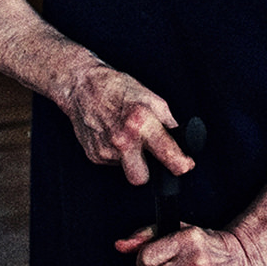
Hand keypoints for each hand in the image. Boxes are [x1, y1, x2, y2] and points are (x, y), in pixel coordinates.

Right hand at [57, 59, 193, 187]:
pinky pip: (113, 163)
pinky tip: (114, 136)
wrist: (81, 87)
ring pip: (126, 170)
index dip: (181, 163)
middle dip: (148, 171)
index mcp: (140, 123)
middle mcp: (122, 140)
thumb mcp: (150, 97)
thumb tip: (179, 139)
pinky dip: (117, 153)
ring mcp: (105, 150)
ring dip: (131, 158)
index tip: (185, 165)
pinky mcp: (94, 155)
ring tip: (128, 138)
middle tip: (151, 157)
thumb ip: (167, 121)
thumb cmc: (116, 88)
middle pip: (140, 178)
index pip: (167, 154)